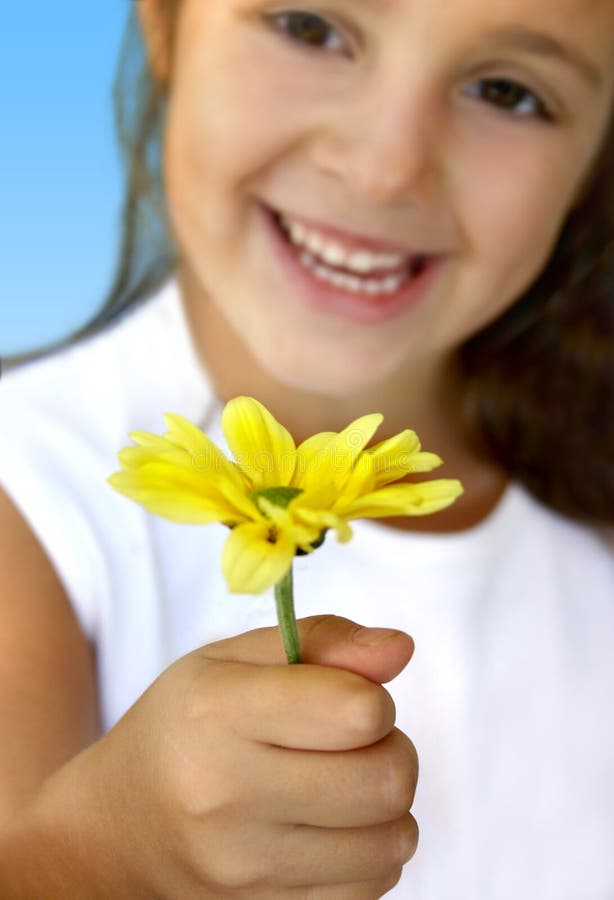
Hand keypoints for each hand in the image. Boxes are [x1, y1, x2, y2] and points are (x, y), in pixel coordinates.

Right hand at [86, 615, 417, 898]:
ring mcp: (244, 867)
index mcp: (216, 712)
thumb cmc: (183, 725)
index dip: (370, 696)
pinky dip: (370, 852)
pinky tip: (332, 828)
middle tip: (354, 742)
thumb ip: (321, 640)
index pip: (358, 711)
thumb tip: (401, 648)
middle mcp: (225, 796)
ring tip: (342, 784)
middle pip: (387, 780)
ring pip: (392, 840)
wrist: (117, 829)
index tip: (345, 697)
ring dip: (388, 807)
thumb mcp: (232, 659)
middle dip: (391, 749)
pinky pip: (372, 886)